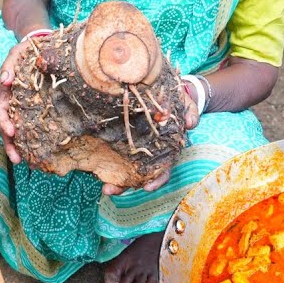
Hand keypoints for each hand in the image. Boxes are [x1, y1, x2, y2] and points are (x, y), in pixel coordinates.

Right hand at [0, 40, 30, 164]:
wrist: (40, 47)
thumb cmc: (26, 51)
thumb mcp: (16, 53)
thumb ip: (9, 65)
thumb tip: (5, 81)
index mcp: (6, 92)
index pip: (0, 110)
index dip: (4, 122)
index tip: (12, 132)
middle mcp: (11, 103)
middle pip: (6, 127)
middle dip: (9, 143)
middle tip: (17, 158)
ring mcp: (22, 108)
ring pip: (16, 131)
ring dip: (17, 147)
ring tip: (24, 162)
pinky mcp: (33, 110)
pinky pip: (30, 127)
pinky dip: (30, 141)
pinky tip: (37, 153)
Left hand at [100, 80, 201, 196]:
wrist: (161, 92)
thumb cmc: (174, 101)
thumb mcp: (184, 104)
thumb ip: (190, 113)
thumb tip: (191, 123)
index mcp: (166, 148)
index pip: (163, 170)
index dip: (157, 180)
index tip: (146, 188)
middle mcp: (150, 153)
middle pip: (138, 174)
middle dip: (124, 185)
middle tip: (109, 190)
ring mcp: (135, 148)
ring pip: (124, 167)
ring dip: (113, 179)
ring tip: (102, 187)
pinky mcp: (122, 139)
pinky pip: (113, 151)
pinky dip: (104, 159)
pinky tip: (92, 166)